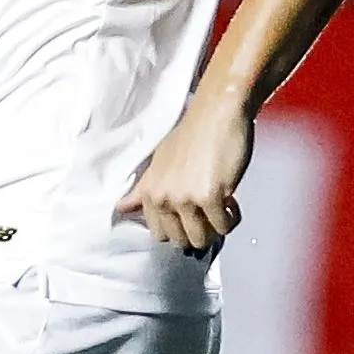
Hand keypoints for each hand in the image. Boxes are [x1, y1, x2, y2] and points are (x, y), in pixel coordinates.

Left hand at [119, 97, 252, 253]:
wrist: (218, 112)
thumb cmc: (193, 134)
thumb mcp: (159, 162)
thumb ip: (143, 190)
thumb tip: (121, 207)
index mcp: (149, 192)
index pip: (159, 234)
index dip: (179, 230)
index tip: (192, 217)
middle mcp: (163, 198)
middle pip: (180, 241)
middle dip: (199, 232)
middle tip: (211, 213)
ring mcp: (185, 198)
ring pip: (201, 239)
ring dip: (216, 228)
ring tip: (222, 206)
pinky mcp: (210, 197)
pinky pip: (224, 226)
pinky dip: (232, 218)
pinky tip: (232, 199)